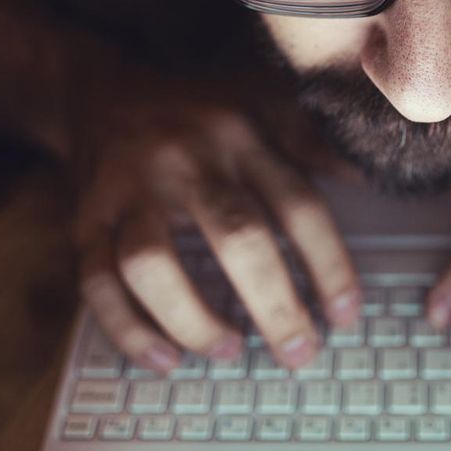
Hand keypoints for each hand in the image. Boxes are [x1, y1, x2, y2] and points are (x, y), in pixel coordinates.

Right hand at [71, 69, 358, 372]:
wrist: (101, 89)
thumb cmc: (200, 107)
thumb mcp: (262, 101)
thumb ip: (309, 141)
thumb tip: (363, 179)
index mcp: (242, 136)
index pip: (298, 205)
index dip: (328, 265)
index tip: (345, 316)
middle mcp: (186, 161)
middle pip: (236, 237)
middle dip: (274, 304)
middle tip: (299, 353)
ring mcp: (130, 190)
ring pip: (152, 264)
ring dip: (193, 320)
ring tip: (230, 351)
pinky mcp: (87, 217)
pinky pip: (97, 281)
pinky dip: (128, 330)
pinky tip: (165, 360)